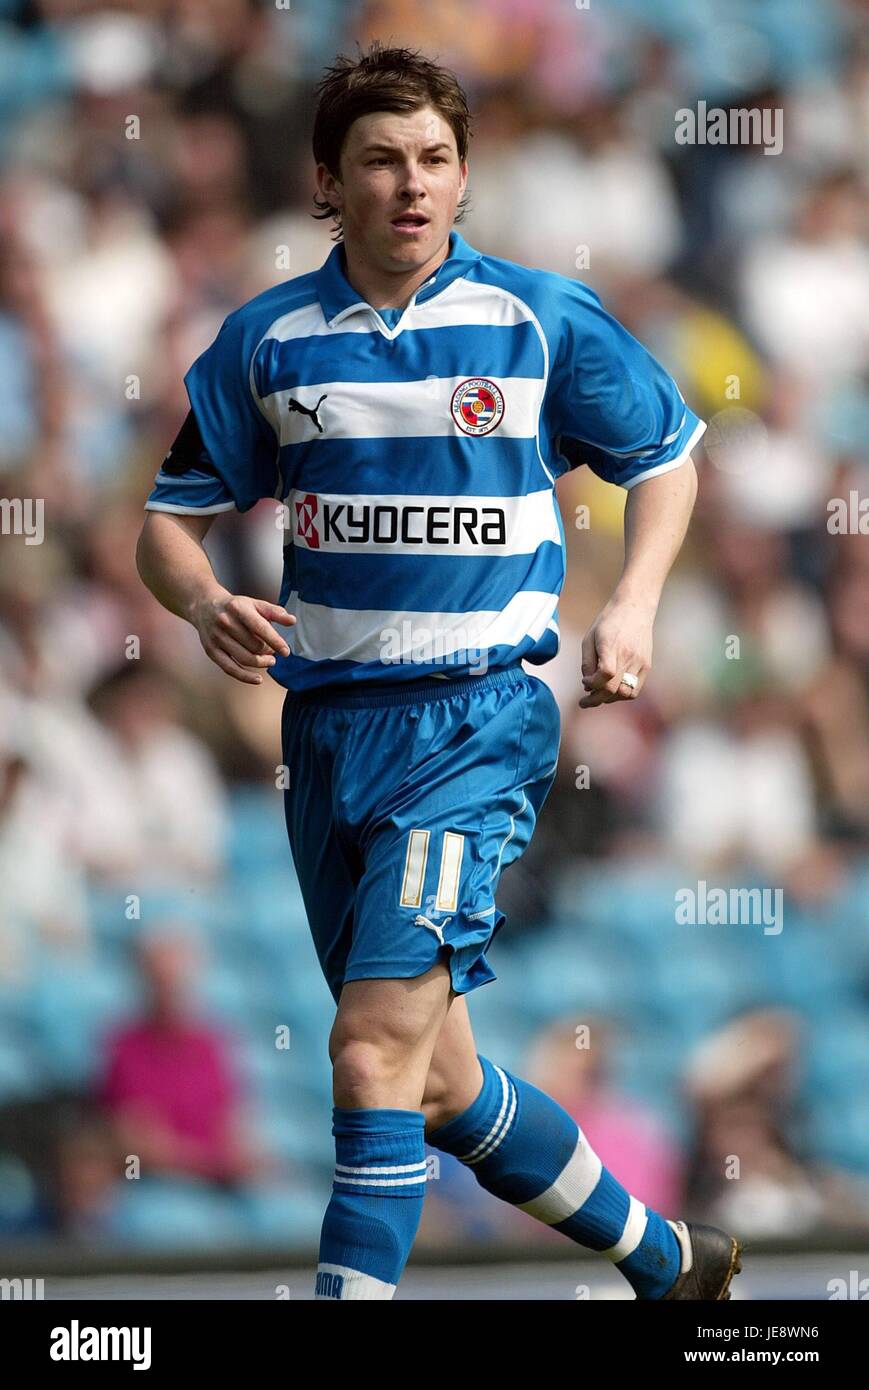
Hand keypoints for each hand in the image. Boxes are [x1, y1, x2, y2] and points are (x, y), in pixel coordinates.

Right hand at [191, 587, 295, 684]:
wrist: (204, 606)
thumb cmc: (235, 607)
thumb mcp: (255, 603)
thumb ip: (275, 612)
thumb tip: (292, 621)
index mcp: (237, 607)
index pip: (260, 628)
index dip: (275, 641)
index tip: (286, 651)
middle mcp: (225, 622)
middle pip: (254, 645)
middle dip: (268, 651)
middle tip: (274, 652)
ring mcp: (217, 637)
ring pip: (244, 658)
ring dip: (261, 663)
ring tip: (270, 661)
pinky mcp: (211, 650)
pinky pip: (230, 668)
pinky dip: (245, 677)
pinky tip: (258, 679)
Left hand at [579, 592, 654, 708]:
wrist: (635, 608)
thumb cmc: (608, 622)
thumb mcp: (589, 638)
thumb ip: (587, 663)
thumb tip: (587, 685)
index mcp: (612, 646)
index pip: (605, 675)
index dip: (592, 684)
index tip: (584, 681)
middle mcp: (628, 656)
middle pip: (613, 689)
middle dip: (595, 699)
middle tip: (584, 701)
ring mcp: (640, 662)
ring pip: (625, 694)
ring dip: (610, 699)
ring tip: (599, 695)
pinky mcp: (647, 666)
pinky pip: (635, 690)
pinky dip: (622, 695)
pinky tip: (612, 690)